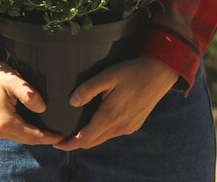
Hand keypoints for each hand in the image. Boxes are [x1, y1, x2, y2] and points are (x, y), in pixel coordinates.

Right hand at [0, 46, 63, 144]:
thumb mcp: (13, 81)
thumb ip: (29, 95)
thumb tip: (42, 108)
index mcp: (4, 122)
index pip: (32, 136)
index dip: (48, 137)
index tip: (62, 135)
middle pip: (26, 140)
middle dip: (43, 139)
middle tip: (59, 136)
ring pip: (18, 138)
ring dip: (33, 137)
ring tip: (48, 132)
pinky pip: (10, 134)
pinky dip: (23, 132)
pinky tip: (31, 127)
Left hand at [53, 57, 178, 150]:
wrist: (160, 73)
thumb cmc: (133, 72)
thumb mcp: (108, 76)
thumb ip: (88, 89)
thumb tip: (72, 101)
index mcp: (110, 117)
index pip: (84, 138)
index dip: (68, 143)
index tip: (56, 143)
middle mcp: (119, 127)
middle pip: (92, 142)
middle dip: (75, 143)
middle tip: (61, 139)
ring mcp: (128, 127)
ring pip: (103, 139)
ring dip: (89, 138)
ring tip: (76, 132)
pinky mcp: (134, 124)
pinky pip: (113, 134)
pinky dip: (101, 133)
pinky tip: (96, 124)